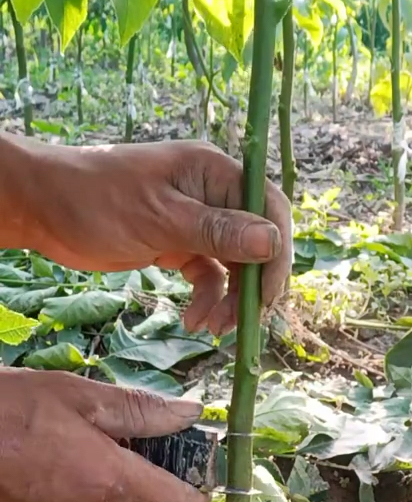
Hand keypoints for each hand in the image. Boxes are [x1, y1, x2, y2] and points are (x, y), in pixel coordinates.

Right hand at [0, 370, 207, 501]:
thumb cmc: (6, 408)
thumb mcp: (76, 395)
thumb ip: (139, 410)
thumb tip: (190, 414)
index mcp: (107, 481)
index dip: (194, 494)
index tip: (200, 479)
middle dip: (160, 500)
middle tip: (153, 464)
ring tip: (101, 465)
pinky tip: (64, 482)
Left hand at [1, 136, 292, 335]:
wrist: (44, 208)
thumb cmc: (97, 200)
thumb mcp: (160, 218)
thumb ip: (217, 231)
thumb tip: (272, 241)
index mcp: (215, 172)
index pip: (269, 209)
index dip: (277, 253)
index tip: (268, 293)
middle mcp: (213, 194)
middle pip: (257, 242)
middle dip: (253, 285)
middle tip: (244, 323)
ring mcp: (197, 220)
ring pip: (235, 264)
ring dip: (230, 300)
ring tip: (213, 330)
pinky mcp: (178, 243)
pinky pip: (209, 274)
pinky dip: (207, 298)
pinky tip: (194, 320)